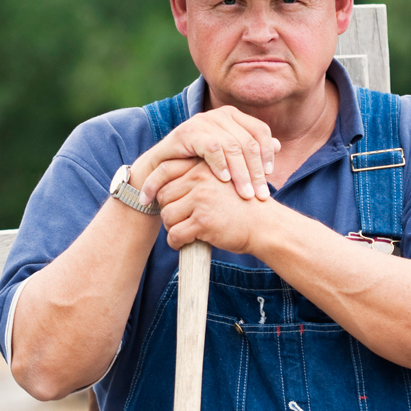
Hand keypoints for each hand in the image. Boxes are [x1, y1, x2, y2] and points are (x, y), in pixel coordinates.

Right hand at [135, 106, 279, 205]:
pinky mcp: (187, 133)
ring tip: (245, 194)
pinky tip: (225, 181)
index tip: (270, 176)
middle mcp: (220, 114)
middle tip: (260, 194)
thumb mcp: (227, 158)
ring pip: (232, 146)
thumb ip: (250, 151)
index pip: (260, 131)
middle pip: (248, 141)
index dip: (268, 153)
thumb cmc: (197, 165)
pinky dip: (220, 165)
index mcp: (233, 116)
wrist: (161, 170)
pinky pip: (212, 148)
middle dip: (256, 171)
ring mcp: (203, 121)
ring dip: (241, 173)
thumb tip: (280, 145)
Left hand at [157, 160, 274, 252]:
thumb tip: (164, 185)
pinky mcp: (203, 222)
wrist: (265, 225)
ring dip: (172, 227)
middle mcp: (200, 179)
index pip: (165, 170)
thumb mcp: (221, 182)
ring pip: (167, 215)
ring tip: (184, 231)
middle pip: (163, 195)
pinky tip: (184, 243)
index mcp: (204, 167)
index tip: (144, 198)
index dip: (150, 185)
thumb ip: (198, 179)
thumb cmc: (242, 206)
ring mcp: (201, 200)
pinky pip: (175, 234)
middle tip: (178, 220)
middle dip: (167, 210)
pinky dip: (176, 242)